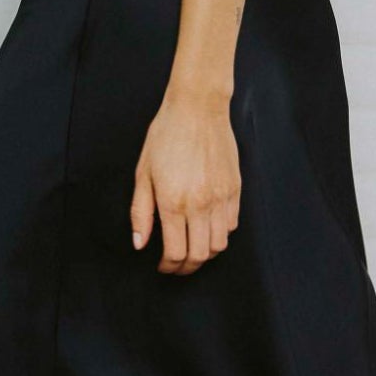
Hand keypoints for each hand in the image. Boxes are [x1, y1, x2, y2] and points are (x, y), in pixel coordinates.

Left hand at [130, 85, 240, 273]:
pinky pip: (232, 224)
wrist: (198, 108)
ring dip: (205, 253)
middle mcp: (200, 204)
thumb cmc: (166, 135)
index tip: (163, 266)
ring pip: (219, 244)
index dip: (168, 267)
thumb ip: (141, 212)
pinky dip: (220, 234)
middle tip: (177, 266)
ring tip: (192, 249)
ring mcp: (221, 197)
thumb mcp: (143, 173)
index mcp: (173, 202)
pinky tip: (207, 227)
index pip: (175, 252)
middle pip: (199, 255)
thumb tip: (140, 243)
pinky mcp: (235, 189)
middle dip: (186, 267)